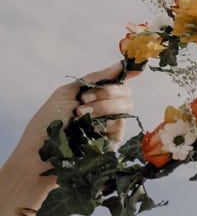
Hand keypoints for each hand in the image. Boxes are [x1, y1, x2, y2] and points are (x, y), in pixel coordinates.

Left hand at [5, 62, 137, 179]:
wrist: (43, 150)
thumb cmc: (49, 121)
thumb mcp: (69, 92)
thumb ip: (95, 78)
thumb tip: (120, 65)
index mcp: (95, 94)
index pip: (117, 81)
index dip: (128, 73)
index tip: (135, 69)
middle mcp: (106, 107)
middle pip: (125, 91)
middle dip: (107, 91)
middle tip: (85, 100)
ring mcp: (111, 123)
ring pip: (126, 105)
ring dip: (103, 106)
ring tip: (81, 114)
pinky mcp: (113, 139)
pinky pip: (121, 122)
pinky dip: (105, 120)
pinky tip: (89, 126)